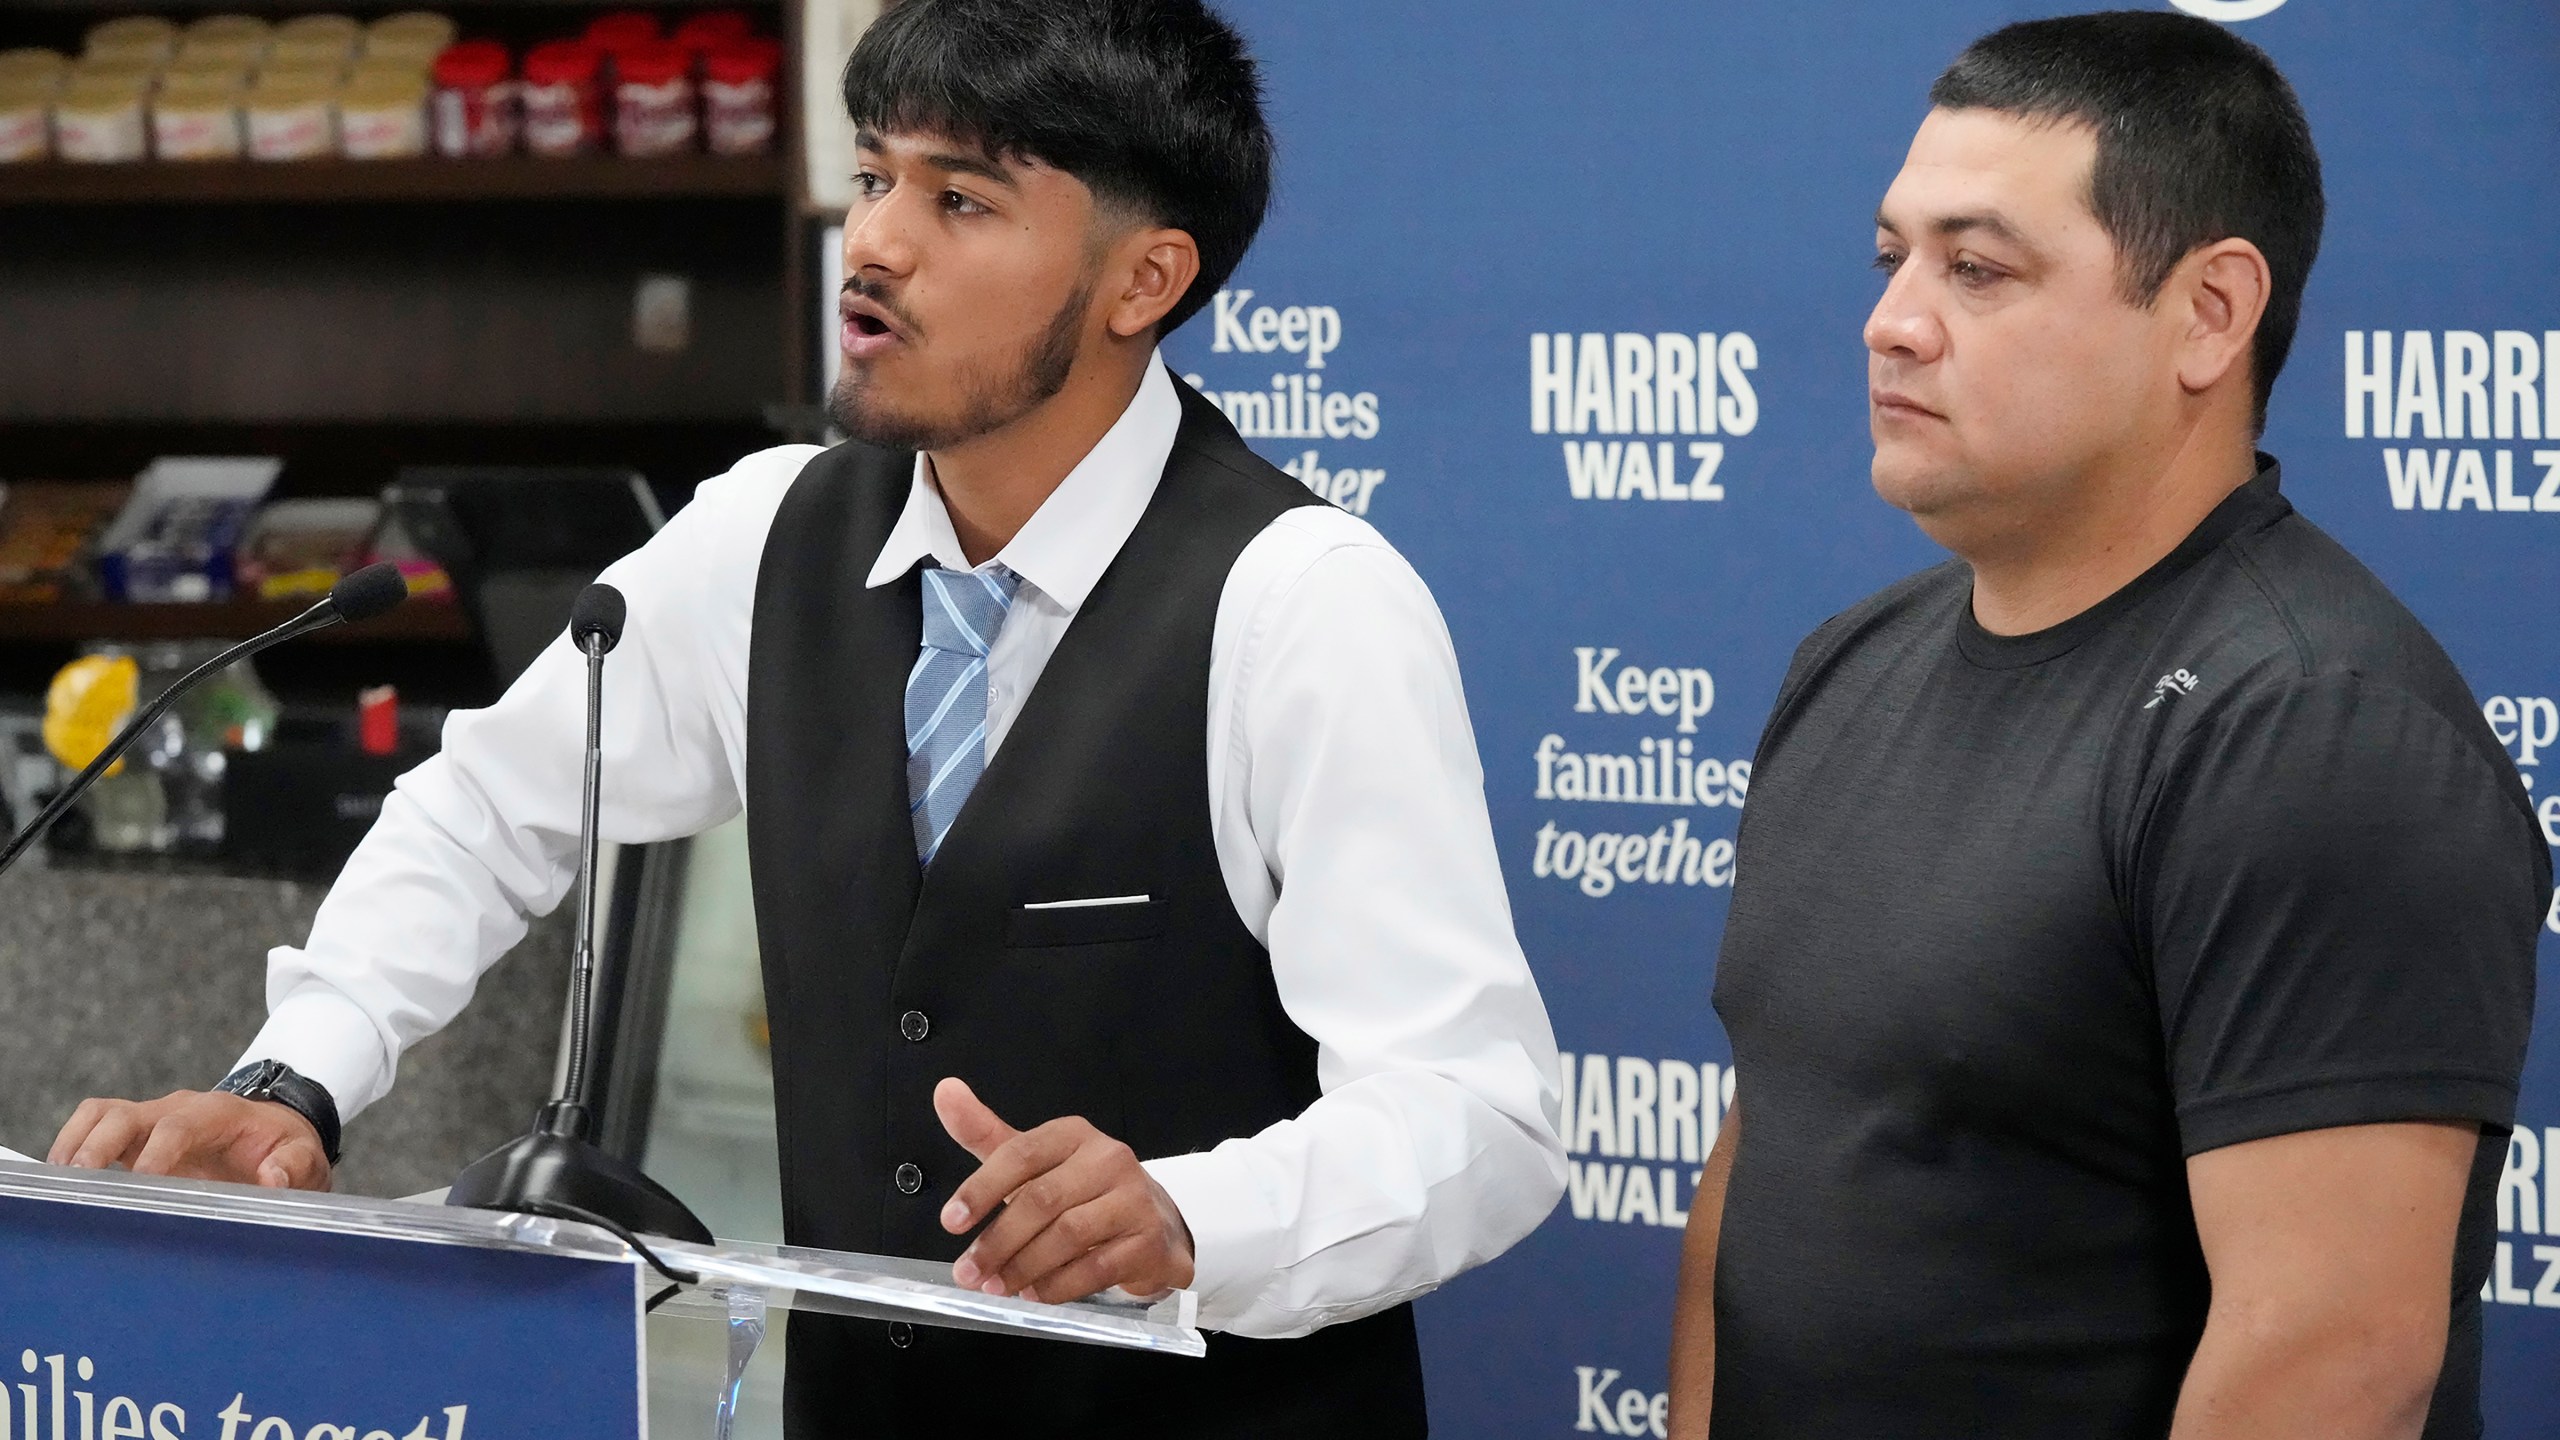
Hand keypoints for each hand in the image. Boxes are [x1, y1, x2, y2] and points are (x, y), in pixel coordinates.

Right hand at [48, 1090, 331, 1190]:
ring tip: (60, 1183)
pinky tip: (63, 1183)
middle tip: (80, 1179)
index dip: (159, 1151)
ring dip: (76, 1143)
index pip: (179, 1125)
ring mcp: (152, 1121)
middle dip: (99, 1144)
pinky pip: (94, 1128)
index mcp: (218, 1113)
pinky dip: (72, 1146)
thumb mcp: (306, 1158)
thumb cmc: (287, 1149)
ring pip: (101, 1115)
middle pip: (126, 1114)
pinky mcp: (135, 1138)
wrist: (276, 1136)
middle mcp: (178, 1110)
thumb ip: (295, 1166)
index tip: (146, 1180)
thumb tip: (273, 1178)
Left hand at [934, 1077, 1192, 1304]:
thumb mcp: (1032, 1162)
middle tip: (968, 1272)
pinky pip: (1095, 1268)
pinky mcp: (1147, 1241)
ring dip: (1023, 1267)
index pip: (1022, 1154)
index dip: (981, 1188)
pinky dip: (1057, 1285)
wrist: (1151, 1226)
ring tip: (997, 1286)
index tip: (951, 1222)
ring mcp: (1134, 1200)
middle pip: (1042, 1200)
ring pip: (1067, 1236)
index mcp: (1074, 1135)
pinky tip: (1035, 1292)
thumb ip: (986, 1133)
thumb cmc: (1081, 1193)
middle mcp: (1108, 1159)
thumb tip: (945, 1091)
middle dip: (997, 1241)